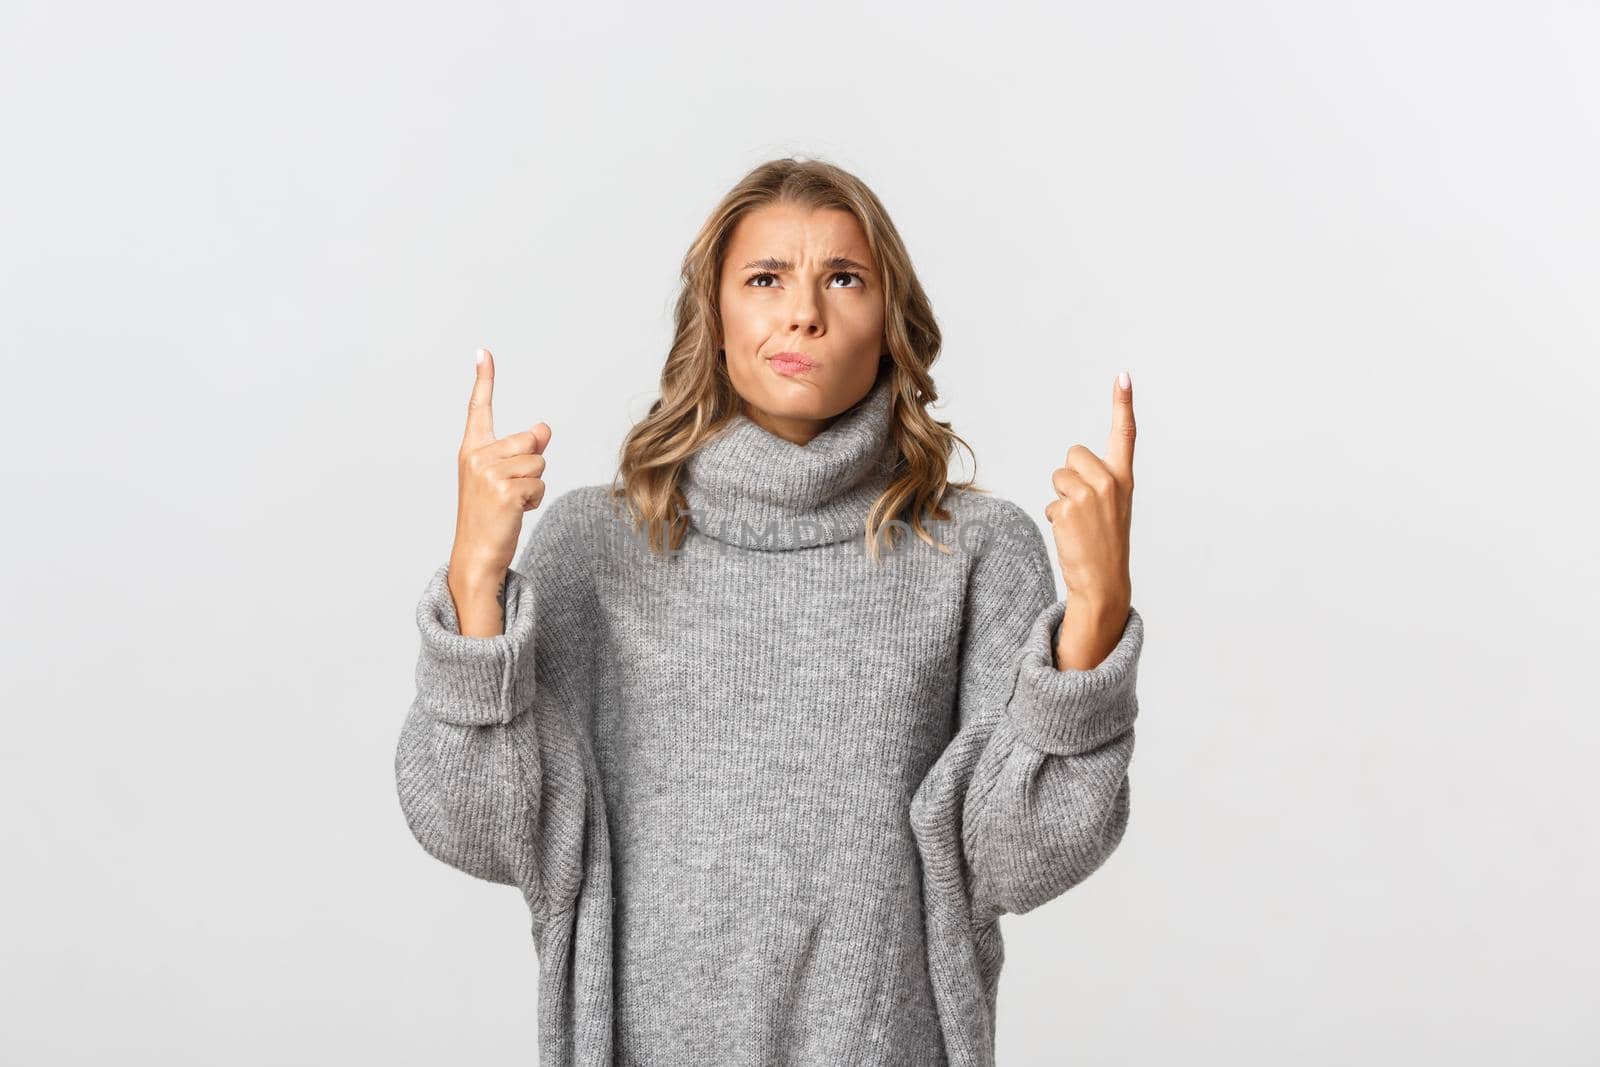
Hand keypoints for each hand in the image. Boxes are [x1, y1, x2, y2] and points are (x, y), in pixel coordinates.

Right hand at [450, 347, 550, 588]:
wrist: (475, 555)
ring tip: (512, 502)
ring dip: (534, 485)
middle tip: (511, 490)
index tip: (484, 352)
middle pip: (530, 441)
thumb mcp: (504, 478)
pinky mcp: (504, 491)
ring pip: (539, 463)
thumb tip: (544, 428)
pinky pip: (540, 484)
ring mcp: (488, 473)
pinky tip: (515, 512)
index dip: (484, 379)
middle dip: (532, 465)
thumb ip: (523, 450)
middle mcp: (476, 456)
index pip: (479, 408)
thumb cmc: (491, 516)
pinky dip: (535, 501)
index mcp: (472, 449)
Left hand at [1044, 371, 1134, 669]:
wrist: (1104, 584)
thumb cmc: (1106, 547)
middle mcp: (1111, 482)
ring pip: (1058, 477)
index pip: (1125, 435)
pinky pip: (1051, 502)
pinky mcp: (1070, 507)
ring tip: (1078, 525)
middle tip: (1084, 509)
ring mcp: (1090, 494)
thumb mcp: (1112, 510)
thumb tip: (1068, 473)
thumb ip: (1098, 485)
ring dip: (1061, 499)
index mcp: (1124, 480)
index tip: (1123, 376)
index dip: (1123, 404)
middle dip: (1070, 477)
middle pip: (1073, 455)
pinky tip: (1071, 536)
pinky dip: (1055, 519)